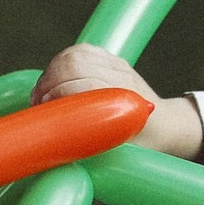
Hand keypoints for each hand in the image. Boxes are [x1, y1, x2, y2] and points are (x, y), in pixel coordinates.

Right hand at [33, 45, 203, 159]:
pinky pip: (80, 51)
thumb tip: (53, 147)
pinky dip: (61, 62)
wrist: (166, 125)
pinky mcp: (110, 58)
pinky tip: (53, 79)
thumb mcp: (119, 153)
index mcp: (126, 101)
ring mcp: (117, 64)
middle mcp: (122, 77)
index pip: (84, 86)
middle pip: (75, 64)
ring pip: (75, 54)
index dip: (58, 94)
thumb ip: (90, 147)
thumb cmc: (143, 145)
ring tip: (42, 93)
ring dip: (51, 71)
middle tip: (38, 104)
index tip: (43, 109)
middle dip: (48, 81)